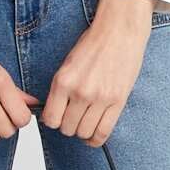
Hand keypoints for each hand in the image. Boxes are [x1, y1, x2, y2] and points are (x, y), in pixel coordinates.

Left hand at [39, 0, 154, 144]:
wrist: (119, 31)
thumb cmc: (94, 44)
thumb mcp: (67, 65)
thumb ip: (60, 89)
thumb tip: (53, 114)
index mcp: (63, 81)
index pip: (50, 119)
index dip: (53, 121)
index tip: (57, 117)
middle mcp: (80, 92)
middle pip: (67, 128)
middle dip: (68, 126)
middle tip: (73, 117)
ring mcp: (100, 98)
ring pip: (84, 132)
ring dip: (82, 132)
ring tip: (85, 122)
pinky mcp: (117, 101)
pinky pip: (103, 132)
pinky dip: (96, 138)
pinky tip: (94, 134)